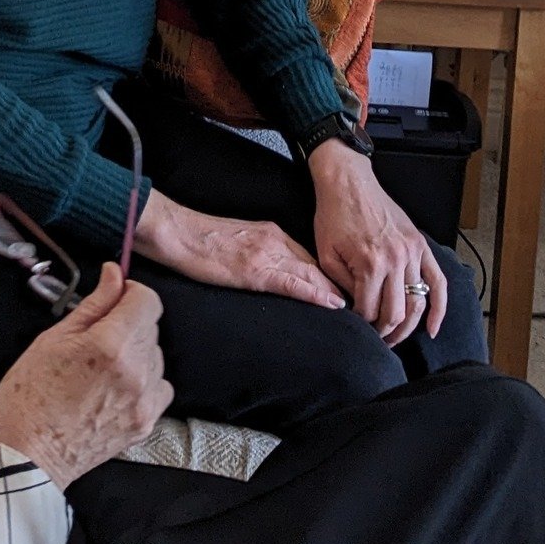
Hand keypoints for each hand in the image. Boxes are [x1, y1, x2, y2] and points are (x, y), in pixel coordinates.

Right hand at [0, 264, 172, 488]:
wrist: (27, 455)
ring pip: (156, 355)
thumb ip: (94, 303)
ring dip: (137, 350)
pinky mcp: (145, 424)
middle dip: (128, 321)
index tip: (114, 297)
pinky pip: (159, 387)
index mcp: (112, 345)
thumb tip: (114, 274)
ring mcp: (144, 402)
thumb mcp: (55, 338)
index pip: (147, 300)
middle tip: (96, 334)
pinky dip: (144, 380)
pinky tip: (115, 385)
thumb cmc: (30, 396)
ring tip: (101, 365)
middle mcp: (136, 372)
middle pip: (151, 326)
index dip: (129, 292)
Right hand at [133, 189, 345, 308]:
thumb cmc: (201, 239)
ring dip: (336, 292)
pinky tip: (332, 303)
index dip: (333, 276)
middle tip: (366, 304)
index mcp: (272, 233)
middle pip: (317, 265)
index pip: (311, 257)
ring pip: (311, 274)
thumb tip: (281, 274)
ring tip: (360, 310)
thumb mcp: (241, 241)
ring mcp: (266, 254)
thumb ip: (264, 253)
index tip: (351, 291)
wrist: (178, 232)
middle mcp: (275, 240)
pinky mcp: (254, 270)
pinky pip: (292, 283)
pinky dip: (315, 293)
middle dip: (342, 285)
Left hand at [308, 139, 447, 344]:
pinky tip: (433, 328)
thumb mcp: (326, 253)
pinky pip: (438, 282)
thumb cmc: (333, 215)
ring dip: (408, 326)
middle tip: (377, 340)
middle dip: (386, 332)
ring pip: (417, 302)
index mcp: (370, 263)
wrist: (348, 182)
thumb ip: (342, 285)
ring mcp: (412, 253)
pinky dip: (439, 309)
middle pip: (397, 313)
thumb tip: (354, 310)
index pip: (370, 311)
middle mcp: (395, 260)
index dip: (363, 325)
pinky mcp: (421, 245)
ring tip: (397, 336)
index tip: (358, 329)